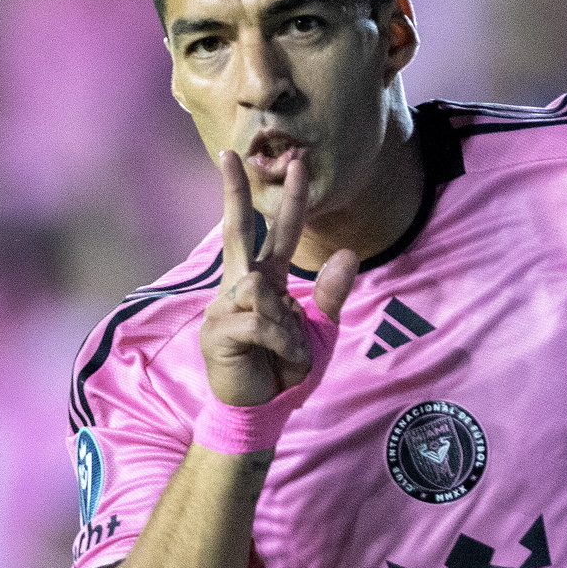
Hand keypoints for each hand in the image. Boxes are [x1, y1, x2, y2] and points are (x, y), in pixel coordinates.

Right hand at [200, 151, 357, 406]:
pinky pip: (262, 322)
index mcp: (265, 283)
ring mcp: (224, 307)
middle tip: (231, 154)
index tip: (294, 164)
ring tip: (291, 354)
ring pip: (265, 290)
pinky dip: (282, 342)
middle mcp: (240, 287)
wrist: (263, 412)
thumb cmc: (285, 371)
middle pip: (238, 231)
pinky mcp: (218, 330)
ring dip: (289, 327)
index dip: (288, 200)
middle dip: (235, 192)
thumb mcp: (319, 332)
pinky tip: (280, 359)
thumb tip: (348, 253)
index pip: (277, 234)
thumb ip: (330, 295)